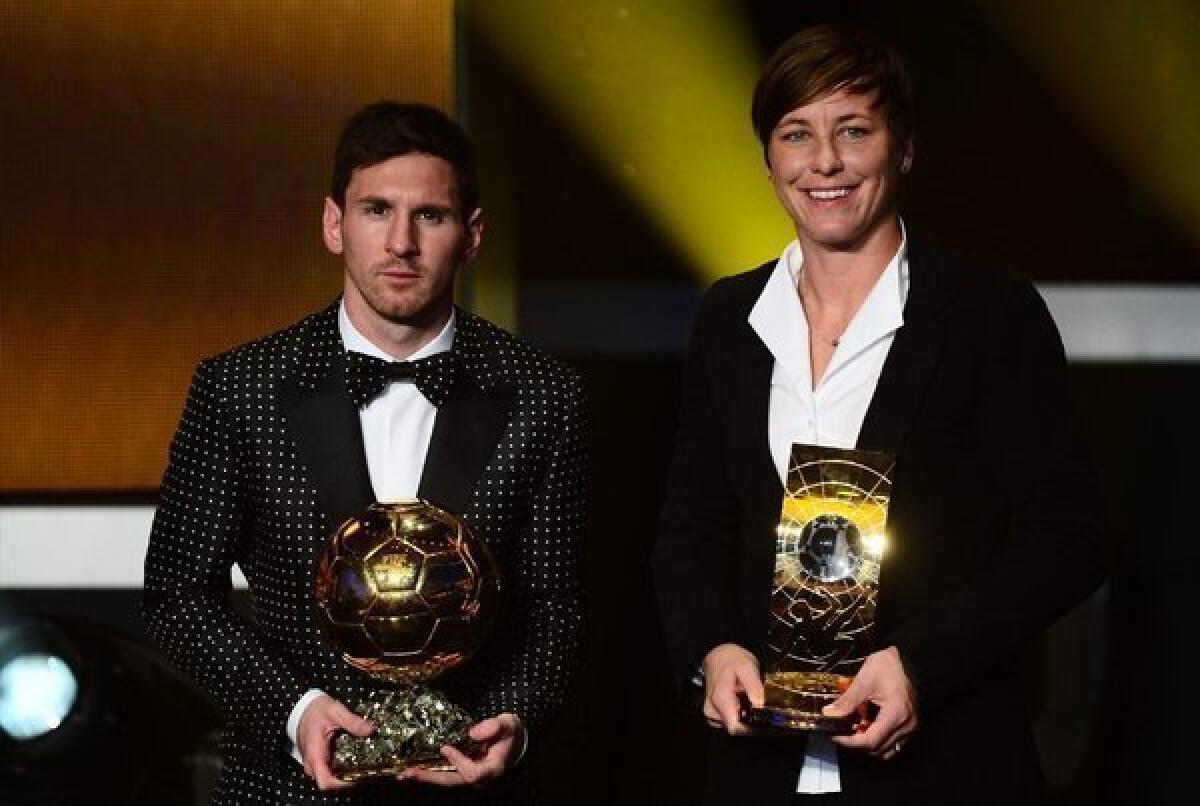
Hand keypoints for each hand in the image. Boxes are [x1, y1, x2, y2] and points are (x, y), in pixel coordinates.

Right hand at [297, 694, 374, 789]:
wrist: (304, 708)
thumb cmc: (316, 710)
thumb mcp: (335, 711)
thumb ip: (352, 721)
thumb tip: (370, 730)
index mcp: (315, 755)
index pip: (326, 782)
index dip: (343, 784)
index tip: (359, 777)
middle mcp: (313, 764)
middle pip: (331, 783)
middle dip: (349, 779)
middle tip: (367, 770)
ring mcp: (316, 764)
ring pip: (332, 778)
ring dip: (347, 774)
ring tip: (364, 765)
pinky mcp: (320, 761)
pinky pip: (331, 770)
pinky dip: (344, 768)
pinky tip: (357, 760)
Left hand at [400, 712, 524, 786]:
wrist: (512, 740)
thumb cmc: (509, 732)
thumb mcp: (508, 724)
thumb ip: (494, 726)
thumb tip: (472, 733)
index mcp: (492, 769)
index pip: (472, 773)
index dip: (459, 762)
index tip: (445, 748)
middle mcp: (479, 778)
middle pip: (452, 782)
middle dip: (430, 778)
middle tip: (409, 774)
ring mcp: (469, 776)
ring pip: (446, 780)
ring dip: (424, 778)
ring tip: (403, 775)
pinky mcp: (461, 771)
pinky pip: (444, 774)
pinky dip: (428, 772)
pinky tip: (412, 770)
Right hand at [701, 643, 762, 735]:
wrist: (718, 655)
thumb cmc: (731, 659)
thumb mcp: (747, 667)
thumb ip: (755, 688)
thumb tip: (762, 707)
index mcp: (721, 699)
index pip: (736, 728)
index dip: (752, 728)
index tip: (762, 720)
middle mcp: (713, 709)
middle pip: (737, 728)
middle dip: (750, 719)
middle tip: (755, 701)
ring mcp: (711, 713)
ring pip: (734, 725)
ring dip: (744, 716)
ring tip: (746, 697)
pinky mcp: (713, 714)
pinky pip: (729, 721)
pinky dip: (738, 714)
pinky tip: (740, 701)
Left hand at [825, 646, 917, 759]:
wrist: (908, 658)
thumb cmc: (888, 666)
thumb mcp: (863, 681)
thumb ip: (847, 701)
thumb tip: (829, 714)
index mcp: (895, 715)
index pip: (870, 741)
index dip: (850, 742)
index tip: (836, 736)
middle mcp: (906, 726)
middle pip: (879, 749)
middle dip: (859, 743)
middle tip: (844, 730)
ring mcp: (911, 727)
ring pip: (888, 749)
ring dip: (870, 743)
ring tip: (858, 727)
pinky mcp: (911, 725)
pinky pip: (895, 742)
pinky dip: (881, 739)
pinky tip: (870, 725)